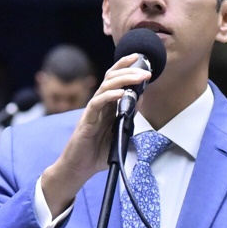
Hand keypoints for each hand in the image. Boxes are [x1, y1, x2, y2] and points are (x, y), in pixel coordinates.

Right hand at [40, 54, 150, 215]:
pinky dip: (109, 96)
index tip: (141, 59)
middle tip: (146, 70)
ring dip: (124, 80)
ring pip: (106, 87)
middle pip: (112, 78)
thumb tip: (141, 100)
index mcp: (107, 105)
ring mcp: (92, 111)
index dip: (126, 67)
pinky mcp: (87, 121)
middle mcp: (99, 104)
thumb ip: (129, 117)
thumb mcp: (120, 133)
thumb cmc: (98, 152)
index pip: (116, 80)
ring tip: (139, 77)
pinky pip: (97, 103)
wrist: (80, 168)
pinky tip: (121, 93)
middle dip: (129, 70)